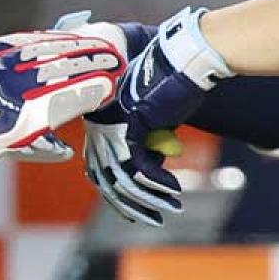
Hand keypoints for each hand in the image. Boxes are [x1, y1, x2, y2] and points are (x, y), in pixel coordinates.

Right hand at [0, 25, 126, 217]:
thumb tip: (3, 102)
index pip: (29, 42)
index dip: (58, 40)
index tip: (80, 36)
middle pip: (50, 51)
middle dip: (81, 49)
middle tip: (108, 44)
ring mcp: (10, 91)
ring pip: (62, 70)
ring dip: (92, 65)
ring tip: (116, 62)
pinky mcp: (22, 118)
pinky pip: (63, 100)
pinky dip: (87, 92)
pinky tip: (106, 88)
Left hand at [54, 12, 182, 225]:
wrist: (181, 60)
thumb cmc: (171, 86)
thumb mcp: (155, 121)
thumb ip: (147, 145)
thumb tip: (147, 174)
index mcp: (99, 119)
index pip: (97, 166)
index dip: (113, 193)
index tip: (130, 211)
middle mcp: (98, 124)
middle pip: (106, 178)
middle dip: (129, 204)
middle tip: (149, 219)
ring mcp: (110, 125)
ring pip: (123, 177)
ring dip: (148, 198)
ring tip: (168, 211)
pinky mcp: (129, 127)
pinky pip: (140, 167)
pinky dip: (159, 182)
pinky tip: (175, 190)